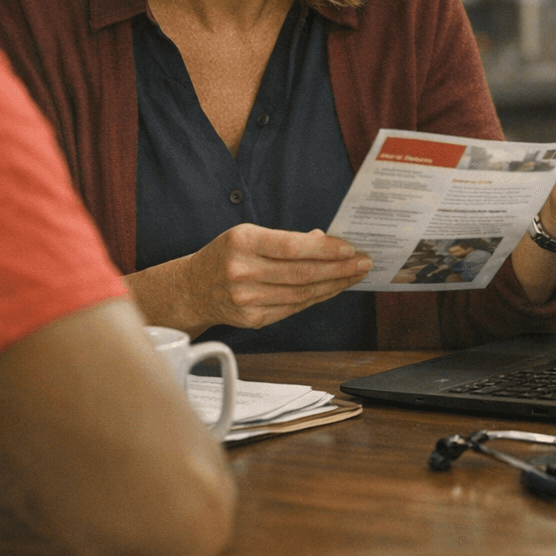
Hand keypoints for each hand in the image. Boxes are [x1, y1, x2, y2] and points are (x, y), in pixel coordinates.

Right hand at [132, 225, 372, 333]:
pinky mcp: (252, 319)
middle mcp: (242, 271)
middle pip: (301, 273)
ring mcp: (246, 299)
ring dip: (333, 285)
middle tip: (363, 262)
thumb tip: (324, 241)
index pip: (291, 246)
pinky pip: (293, 308)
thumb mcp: (247, 235)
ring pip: (301, 293)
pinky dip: (316, 298)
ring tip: (354, 275)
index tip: (349, 248)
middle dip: (338, 268)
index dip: (324, 249)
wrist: (192, 289)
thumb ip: (285, 239)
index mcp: (241, 242)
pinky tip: (333, 289)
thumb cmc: (225, 255)